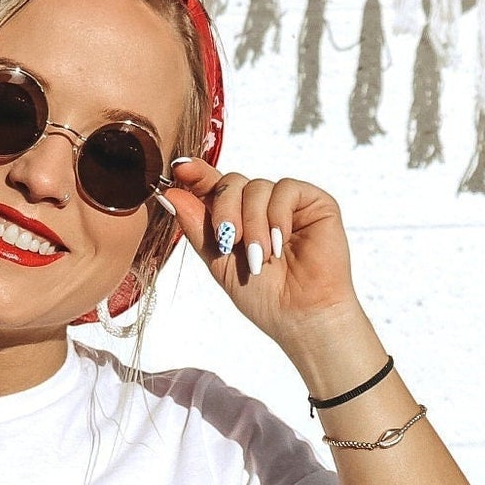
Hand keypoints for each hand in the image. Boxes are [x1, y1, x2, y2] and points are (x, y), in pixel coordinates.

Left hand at [163, 159, 360, 348]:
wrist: (298, 316)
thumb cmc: (263, 296)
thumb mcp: (218, 261)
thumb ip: (196, 227)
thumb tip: (170, 195)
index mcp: (236, 218)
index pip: (213, 186)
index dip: (197, 174)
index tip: (180, 168)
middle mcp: (260, 207)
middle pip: (232, 182)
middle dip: (224, 210)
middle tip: (229, 241)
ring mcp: (287, 203)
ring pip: (257, 187)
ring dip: (253, 224)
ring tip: (260, 257)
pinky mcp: (314, 202)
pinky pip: (286, 189)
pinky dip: (277, 216)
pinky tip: (280, 244)